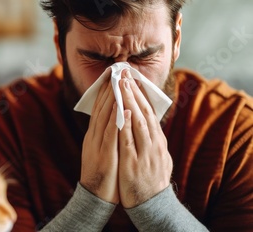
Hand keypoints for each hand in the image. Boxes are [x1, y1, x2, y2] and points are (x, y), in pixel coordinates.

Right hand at [80, 76, 119, 203]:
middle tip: (116, 70)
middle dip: (109, 88)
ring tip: (118, 81)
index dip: (105, 90)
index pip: (99, 108)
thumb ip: (105, 134)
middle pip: (101, 108)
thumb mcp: (101, 149)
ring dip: (111, 98)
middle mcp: (94, 136)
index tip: (112, 74)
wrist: (95, 196)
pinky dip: (115, 120)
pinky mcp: (104, 155)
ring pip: (104, 117)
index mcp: (94, 135)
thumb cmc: (102, 173)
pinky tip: (121, 107)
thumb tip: (113, 118)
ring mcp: (98, 145)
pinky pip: (110, 135)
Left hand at [118, 69, 172, 207]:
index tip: (132, 77)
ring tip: (123, 86)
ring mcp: (145, 152)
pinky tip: (123, 113)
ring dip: (130, 103)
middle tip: (125, 74)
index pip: (148, 112)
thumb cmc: (149, 179)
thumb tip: (145, 121)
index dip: (139, 94)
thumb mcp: (153, 155)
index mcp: (156, 140)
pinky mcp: (134, 163)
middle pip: (143, 112)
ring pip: (138, 122)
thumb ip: (149, 138)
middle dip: (133, 92)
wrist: (151, 205)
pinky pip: (130, 141)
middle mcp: (153, 143)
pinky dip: (127, 126)